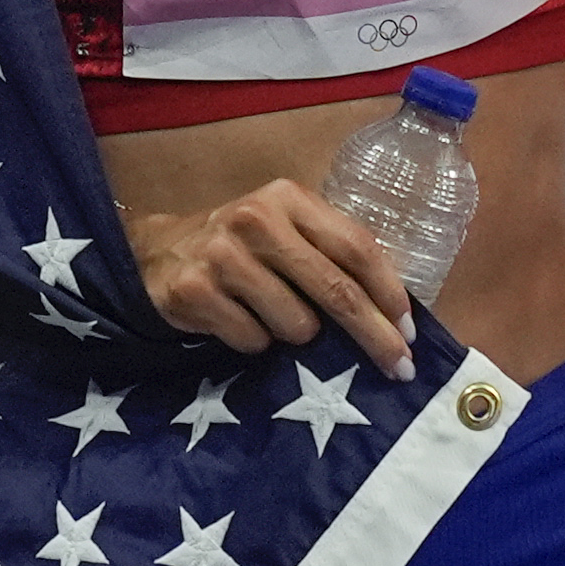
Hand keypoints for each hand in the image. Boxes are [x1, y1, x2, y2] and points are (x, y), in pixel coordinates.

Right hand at [128, 180, 416, 378]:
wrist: (155, 254)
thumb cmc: (241, 249)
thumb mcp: (286, 233)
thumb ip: (331, 255)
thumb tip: (395, 314)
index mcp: (289, 198)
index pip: (355, 246)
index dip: (388, 292)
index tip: (409, 330)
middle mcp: (256, 218)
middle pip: (335, 289)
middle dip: (374, 334)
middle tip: (398, 367)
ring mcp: (222, 254)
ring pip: (296, 325)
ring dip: (294, 335)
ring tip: (269, 315)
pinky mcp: (194, 290)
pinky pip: (254, 341)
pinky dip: (254, 341)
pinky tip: (235, 320)